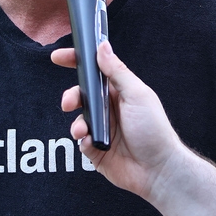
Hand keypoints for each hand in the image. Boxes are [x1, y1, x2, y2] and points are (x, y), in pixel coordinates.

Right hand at [51, 40, 184, 200]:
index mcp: (119, 92)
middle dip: (70, 97)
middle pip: (81, 96)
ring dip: (77, 123)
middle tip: (68, 103)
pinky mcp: (97, 150)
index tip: (57, 56)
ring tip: (83, 131)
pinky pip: (80, 142)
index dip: (77, 62)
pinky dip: (83, 141)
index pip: (95, 72)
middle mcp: (109, 109)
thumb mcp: (136, 94)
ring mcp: (103, 129)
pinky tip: (93, 144)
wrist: (158, 169)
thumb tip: (102, 46)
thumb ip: (117, 71)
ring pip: (78, 119)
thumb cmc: (153, 129)